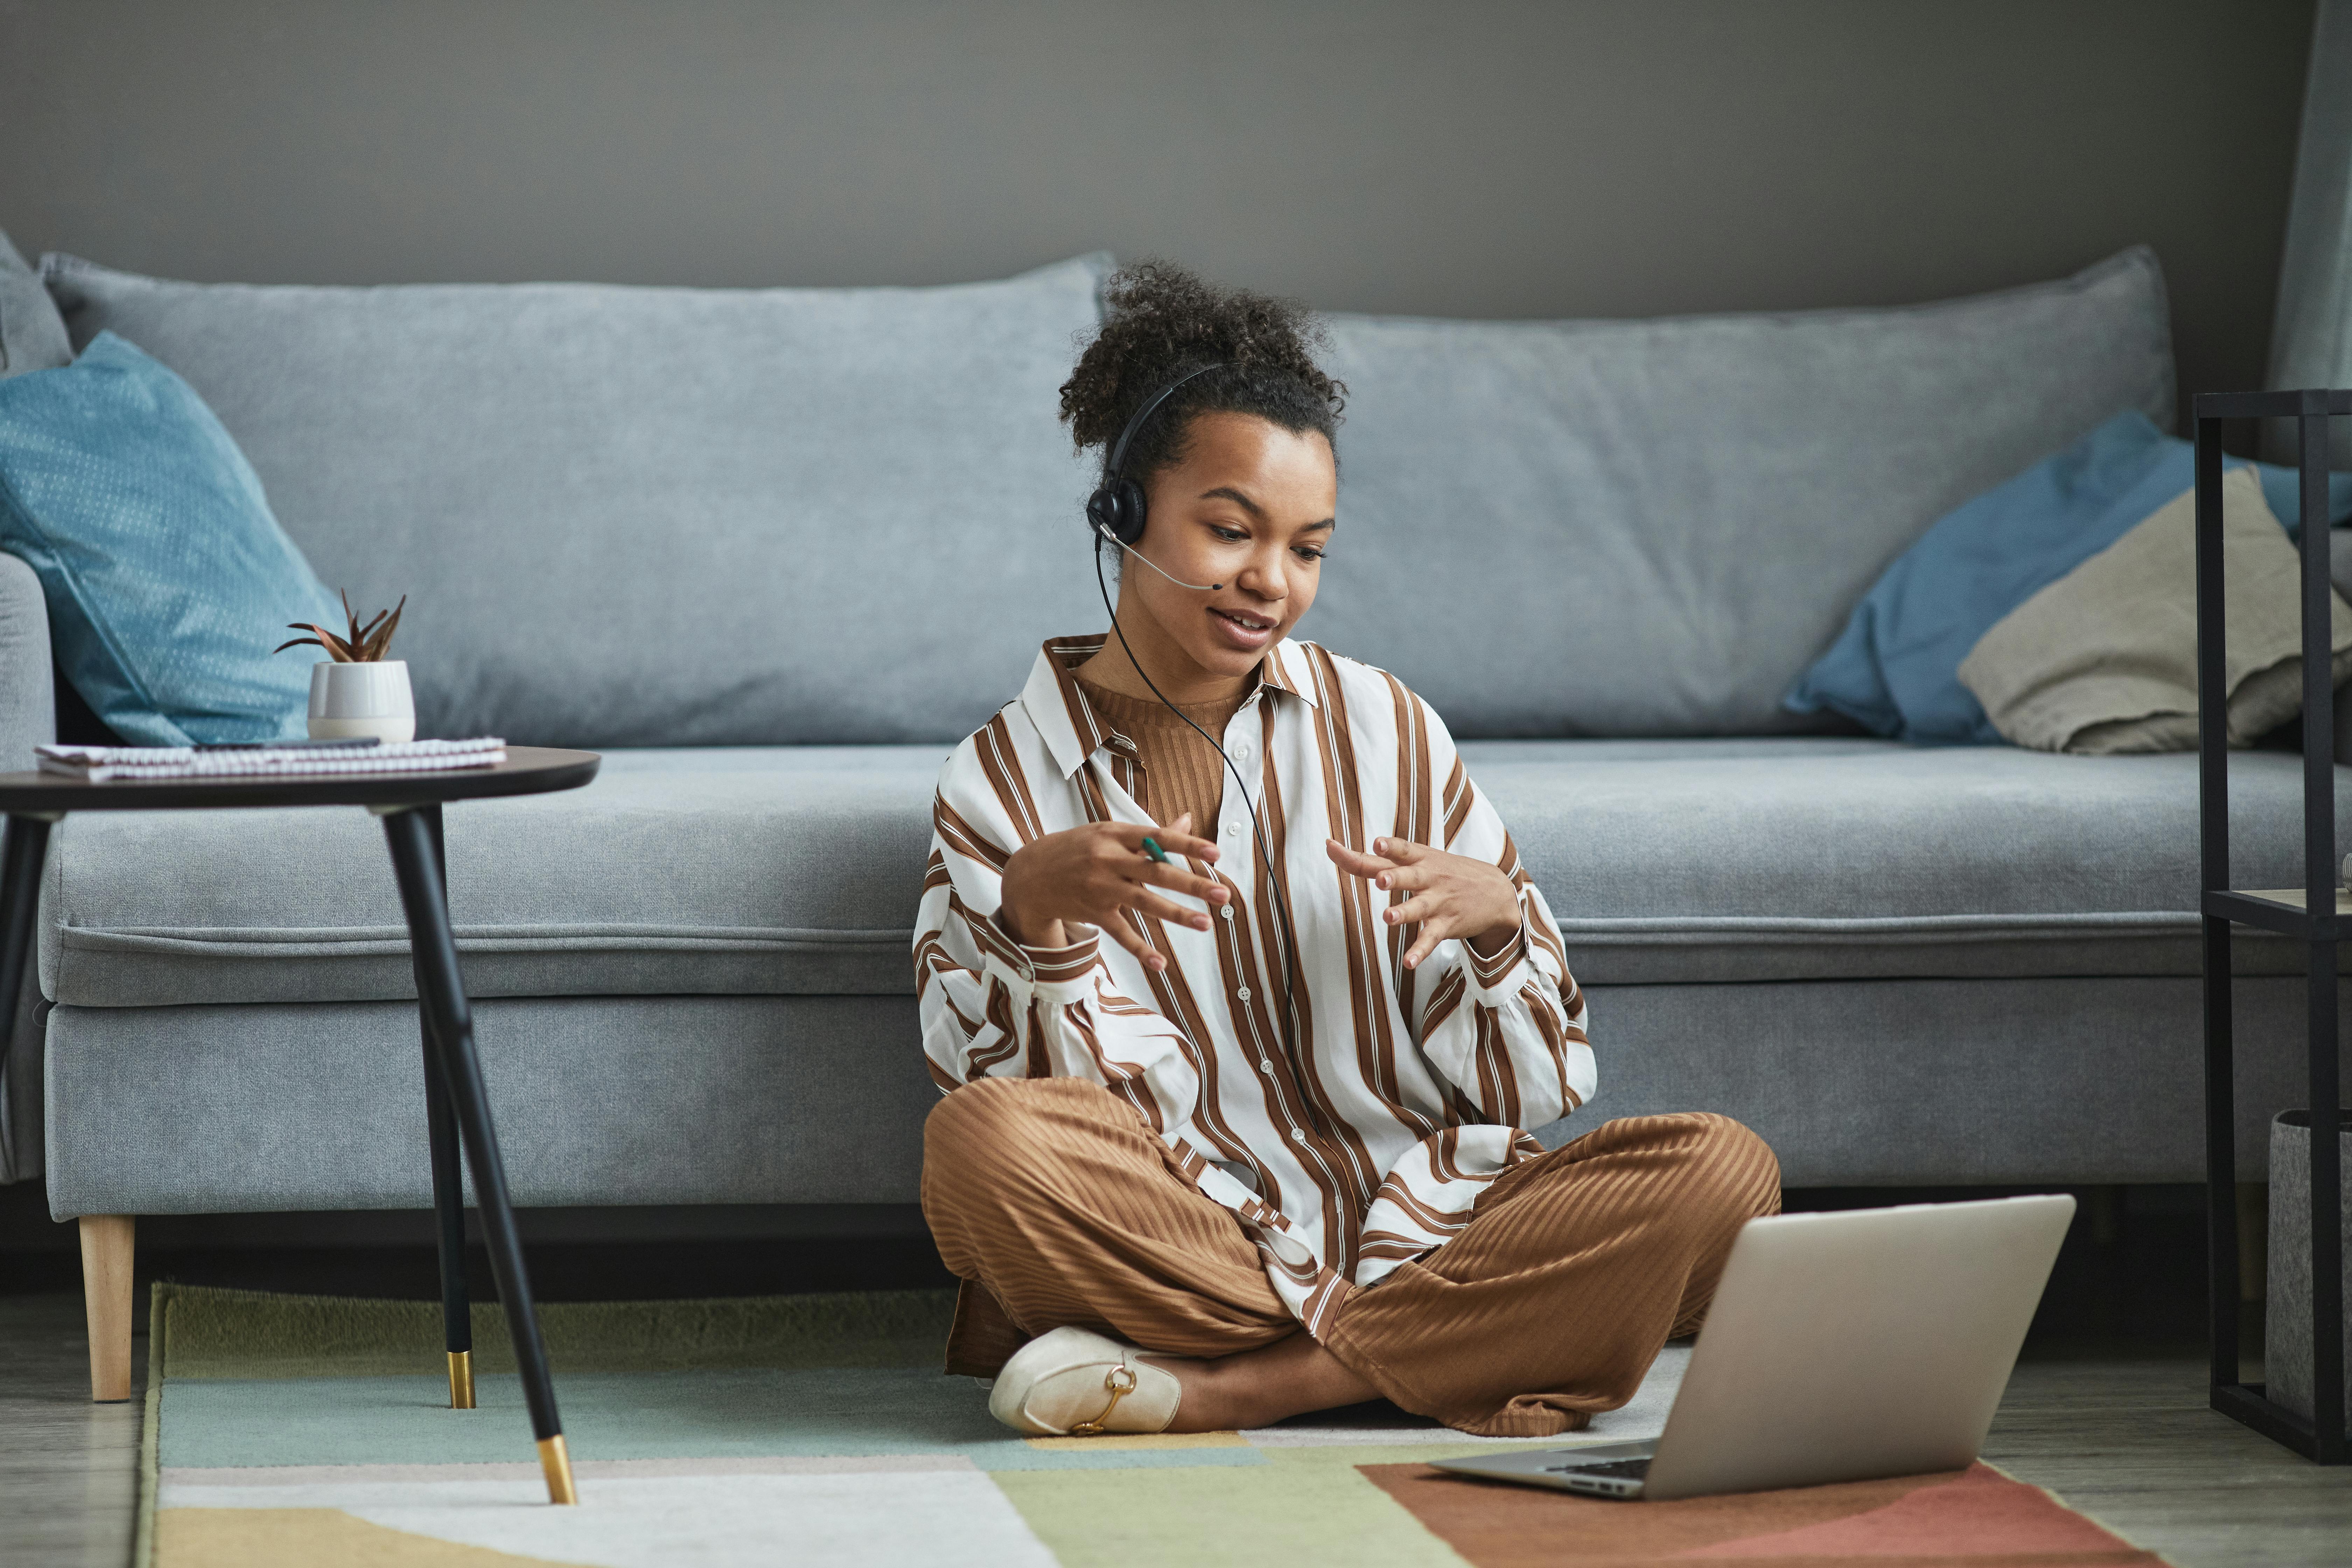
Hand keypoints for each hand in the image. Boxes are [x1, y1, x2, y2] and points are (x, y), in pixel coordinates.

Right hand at [998, 813, 1225, 973]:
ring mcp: (1099, 888)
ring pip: (1143, 903)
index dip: (1187, 845)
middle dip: (1191, 883)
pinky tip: (1160, 963)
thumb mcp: (1108, 833)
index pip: (1156, 837)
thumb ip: (1149, 834)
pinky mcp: (1093, 913)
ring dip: (1176, 914)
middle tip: (1223, 894)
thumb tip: (1188, 820)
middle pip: (1155, 872)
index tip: (1215, 853)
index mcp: (1114, 834)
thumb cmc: (1078, 849)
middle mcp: (1107, 860)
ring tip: (1205, 923)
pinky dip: (1140, 949)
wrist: (1029, 876)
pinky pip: (1121, 933)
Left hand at [1327, 836, 1520, 969]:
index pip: (1399, 851)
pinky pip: (1431, 939)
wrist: (1495, 891)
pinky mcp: (1447, 924)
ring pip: (1419, 908)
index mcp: (1420, 859)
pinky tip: (1408, 962)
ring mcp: (1439, 902)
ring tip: (1388, 917)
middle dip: (1395, 878)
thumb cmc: (1446, 872)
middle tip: (1381, 880)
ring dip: (1404, 912)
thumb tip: (1335, 850)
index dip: (1386, 846)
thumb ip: (1380, 859)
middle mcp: (1429, 878)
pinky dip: (1420, 951)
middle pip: (1409, 876)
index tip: (1374, 842)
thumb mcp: (1421, 859)